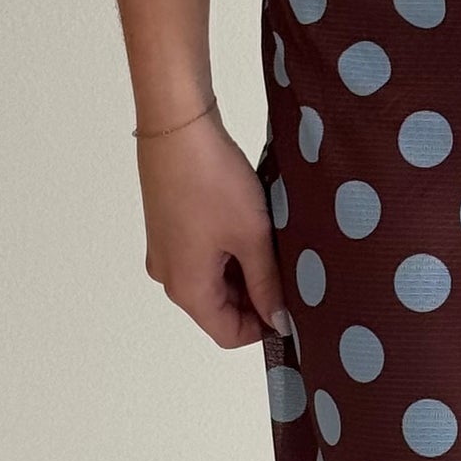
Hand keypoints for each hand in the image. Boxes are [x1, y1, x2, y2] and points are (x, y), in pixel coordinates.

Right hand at [137, 110, 287, 347]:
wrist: (177, 126)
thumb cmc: (213, 182)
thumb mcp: (252, 237)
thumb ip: (268, 284)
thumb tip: (279, 321)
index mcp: (186, 288)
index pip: (228, 334)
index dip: (264, 328)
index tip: (295, 306)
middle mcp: (169, 276)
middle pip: (219, 308)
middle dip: (257, 297)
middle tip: (292, 273)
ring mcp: (165, 252)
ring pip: (212, 281)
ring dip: (245, 273)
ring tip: (275, 247)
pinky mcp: (167, 229)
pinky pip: (202, 257)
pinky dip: (229, 253)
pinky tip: (253, 230)